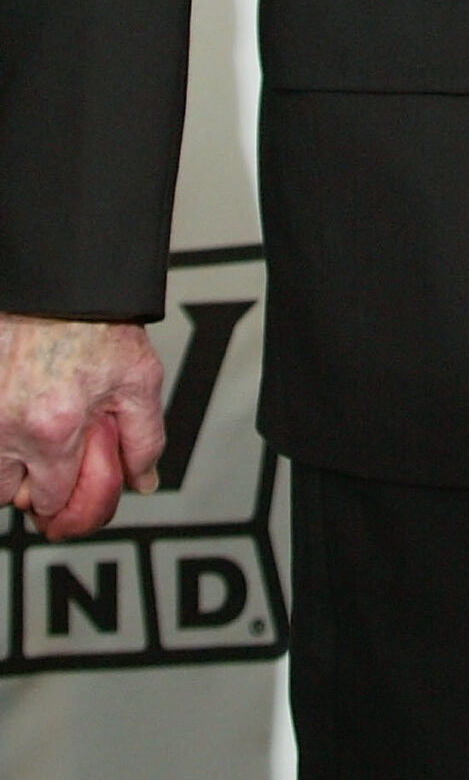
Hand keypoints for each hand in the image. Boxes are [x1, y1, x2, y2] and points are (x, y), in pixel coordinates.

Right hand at [0, 315, 165, 538]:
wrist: (60, 281)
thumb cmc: (96, 323)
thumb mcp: (138, 377)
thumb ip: (144, 437)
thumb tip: (142, 480)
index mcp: (54, 427)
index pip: (50, 499)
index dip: (64, 496)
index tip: (69, 485)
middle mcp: (9, 424)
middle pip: (7, 493)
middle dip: (28, 483)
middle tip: (47, 458)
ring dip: (7, 462)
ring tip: (30, 436)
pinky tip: (16, 413)